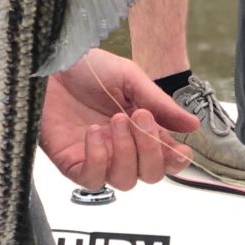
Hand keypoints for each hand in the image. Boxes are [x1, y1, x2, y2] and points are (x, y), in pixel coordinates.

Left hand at [39, 49, 198, 190]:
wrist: (51, 64)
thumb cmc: (88, 68)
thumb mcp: (129, 78)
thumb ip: (159, 103)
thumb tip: (193, 125)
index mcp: (140, 129)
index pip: (166, 159)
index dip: (177, 160)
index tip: (180, 148)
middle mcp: (122, 148)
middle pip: (150, 175)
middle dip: (151, 149)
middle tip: (140, 116)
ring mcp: (98, 158)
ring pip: (125, 181)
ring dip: (126, 151)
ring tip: (115, 119)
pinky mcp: (72, 163)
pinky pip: (92, 179)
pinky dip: (99, 158)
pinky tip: (94, 132)